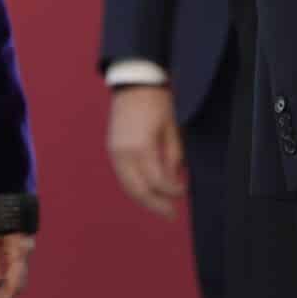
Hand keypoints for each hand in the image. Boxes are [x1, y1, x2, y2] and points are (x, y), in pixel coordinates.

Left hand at [0, 233, 34, 297]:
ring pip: (17, 279)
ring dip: (2, 291)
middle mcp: (27, 253)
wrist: (11, 196)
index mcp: (19, 250)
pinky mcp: (23, 251)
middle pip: (17, 284)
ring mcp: (26, 252)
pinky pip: (16, 271)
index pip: (14, 283)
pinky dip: (5, 281)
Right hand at [106, 85, 186, 217]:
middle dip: (155, 205)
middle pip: (138, 190)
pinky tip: (147, 191)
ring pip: (128, 186)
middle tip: (171, 214)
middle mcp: (123, 154)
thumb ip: (173, 156)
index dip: (172, 190)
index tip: (184, 191)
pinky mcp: (112, 150)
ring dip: (144, 199)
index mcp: (141, 147)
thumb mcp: (172, 129)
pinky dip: (135, 187)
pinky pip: (123, 176)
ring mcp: (114, 152)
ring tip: (159, 206)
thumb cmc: (157, 102)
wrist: (134, 82)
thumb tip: (174, 179)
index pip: (158, 181)